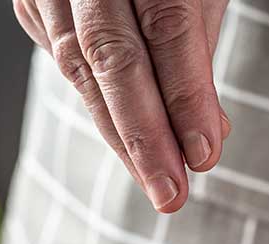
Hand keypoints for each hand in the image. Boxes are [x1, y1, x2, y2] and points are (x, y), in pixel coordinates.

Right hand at [13, 0, 231, 212]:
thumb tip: (205, 139)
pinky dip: (97, 104)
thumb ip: (198, 56)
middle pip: (109, 53)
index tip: (204, 155)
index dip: (185, 94)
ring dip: (120, 134)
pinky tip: (126, 138)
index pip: (165, 25)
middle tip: (173, 194)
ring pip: (76, 65)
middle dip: (144, 134)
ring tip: (157, 181)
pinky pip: (62, 59)